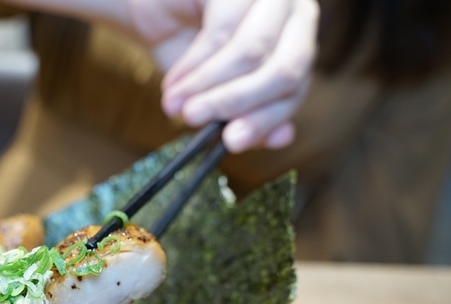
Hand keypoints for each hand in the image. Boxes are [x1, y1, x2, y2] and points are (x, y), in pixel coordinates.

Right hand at [127, 0, 318, 152]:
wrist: (152, 9)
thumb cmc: (191, 50)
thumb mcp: (219, 91)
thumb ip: (253, 116)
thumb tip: (283, 138)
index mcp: (298, 41)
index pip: (296, 88)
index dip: (265, 120)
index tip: (231, 143)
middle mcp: (293, 12)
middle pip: (285, 69)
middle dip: (236, 102)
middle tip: (196, 120)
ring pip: (251, 52)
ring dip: (206, 85)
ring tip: (175, 105)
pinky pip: (220, 31)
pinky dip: (191, 65)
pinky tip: (173, 82)